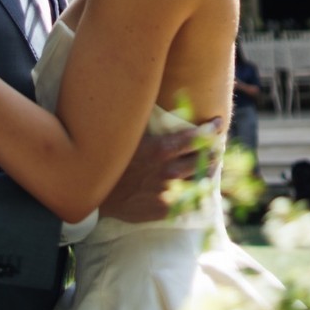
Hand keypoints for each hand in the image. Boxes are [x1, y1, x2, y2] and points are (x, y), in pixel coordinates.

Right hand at [99, 120, 221, 222]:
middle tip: (216, 146)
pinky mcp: (163, 210)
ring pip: (200, 181)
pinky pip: (189, 202)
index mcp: (160, 150)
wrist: (91, 192)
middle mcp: (167, 171)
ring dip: (208, 171)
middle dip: (212, 150)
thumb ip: (146, 120)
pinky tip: (198, 189)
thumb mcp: (126, 134)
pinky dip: (196, 194)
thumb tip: (156, 99)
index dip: (211, 129)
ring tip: (211, 166)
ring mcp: (167, 193)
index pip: (196, 137)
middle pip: (202, 159)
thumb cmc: (108, 157)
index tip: (218, 123)